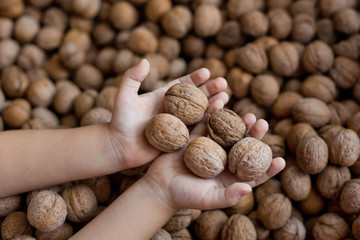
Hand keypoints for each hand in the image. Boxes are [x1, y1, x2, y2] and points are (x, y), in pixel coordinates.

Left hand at [108, 59, 228, 169]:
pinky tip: (219, 120)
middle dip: (210, 90)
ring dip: (212, 106)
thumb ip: (132, 78)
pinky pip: (195, 132)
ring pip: (199, 114)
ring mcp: (177, 126)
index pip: (182, 85)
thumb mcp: (124, 97)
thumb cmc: (120, 121)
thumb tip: (145, 60)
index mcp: (162, 98)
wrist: (118, 147)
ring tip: (225, 98)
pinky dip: (207, 125)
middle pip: (195, 98)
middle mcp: (173, 111)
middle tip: (224, 84)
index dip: (195, 78)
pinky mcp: (179, 140)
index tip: (207, 71)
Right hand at [143, 114, 285, 210]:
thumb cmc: (185, 196)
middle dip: (254, 135)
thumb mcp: (207, 199)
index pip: (253, 173)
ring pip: (227, 132)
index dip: (267, 168)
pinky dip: (213, 113)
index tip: (281, 160)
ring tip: (247, 113)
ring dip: (237, 122)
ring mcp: (209, 146)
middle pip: (242, 146)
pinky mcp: (195, 136)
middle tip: (262, 123)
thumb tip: (248, 189)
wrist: (159, 186)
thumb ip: (228, 196)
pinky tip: (221, 102)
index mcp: (229, 176)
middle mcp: (222, 160)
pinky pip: (206, 122)